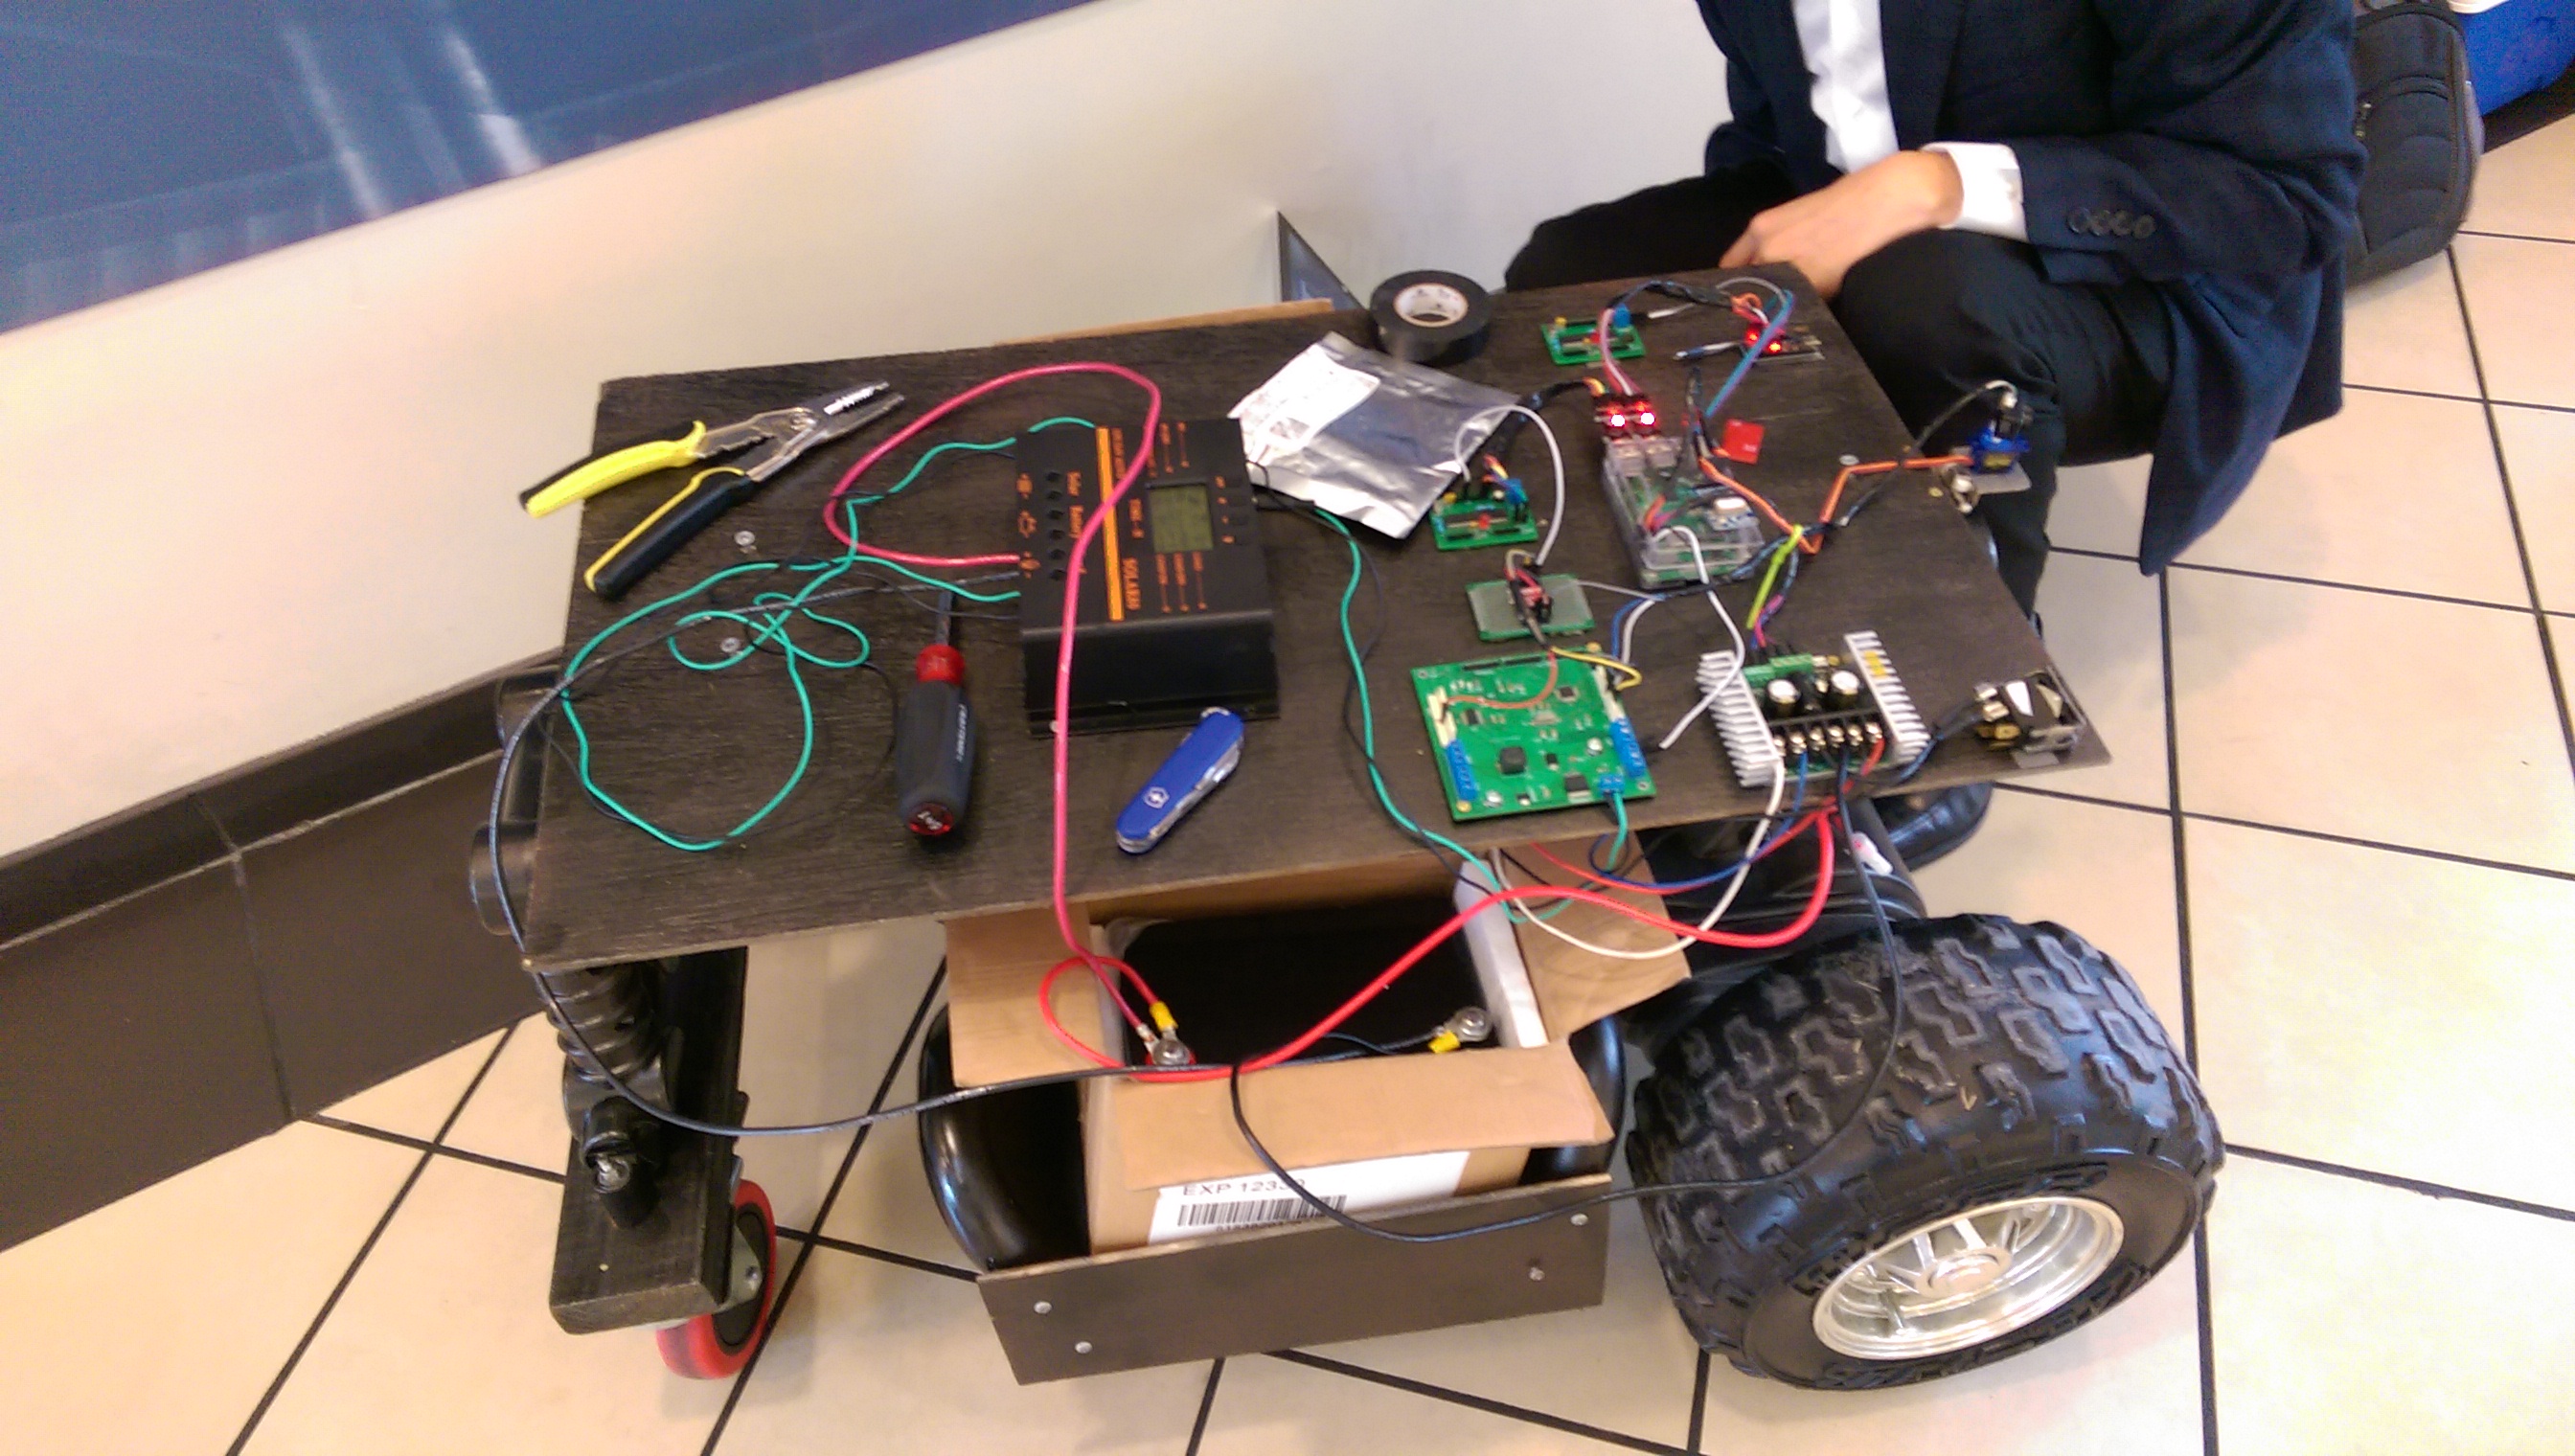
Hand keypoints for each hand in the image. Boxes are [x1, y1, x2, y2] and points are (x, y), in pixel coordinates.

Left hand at [1721, 151, 1964, 297]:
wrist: (1888, 199)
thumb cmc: (1850, 202)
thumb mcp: (1799, 216)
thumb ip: (1776, 243)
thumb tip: (1767, 272)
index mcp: (1761, 229)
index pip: (1729, 268)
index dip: (1734, 285)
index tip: (1739, 298)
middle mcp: (1768, 250)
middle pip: (1747, 289)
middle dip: (1755, 300)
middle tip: (1767, 310)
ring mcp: (1791, 269)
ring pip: (1771, 302)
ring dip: (1778, 309)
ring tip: (1793, 310)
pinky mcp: (1817, 287)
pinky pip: (1800, 308)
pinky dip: (1804, 312)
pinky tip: (1816, 307)